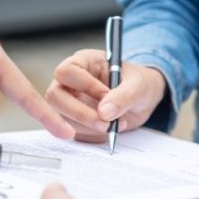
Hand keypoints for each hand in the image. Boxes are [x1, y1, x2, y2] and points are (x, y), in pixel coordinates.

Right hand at [45, 49, 165, 141]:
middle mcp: (71, 81)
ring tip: (115, 124)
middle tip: (106, 124)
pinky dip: (91, 135)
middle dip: (81, 114)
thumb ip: (123, 96)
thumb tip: (104, 112)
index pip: (67, 71)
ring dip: (88, 127)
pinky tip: (109, 129)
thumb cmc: (139, 83)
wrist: (143, 100)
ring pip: (61, 117)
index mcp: (84, 62)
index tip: (106, 96)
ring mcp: (69, 101)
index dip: (84, 86)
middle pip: (55, 96)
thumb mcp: (139, 85)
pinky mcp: (74, 120)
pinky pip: (72, 131)